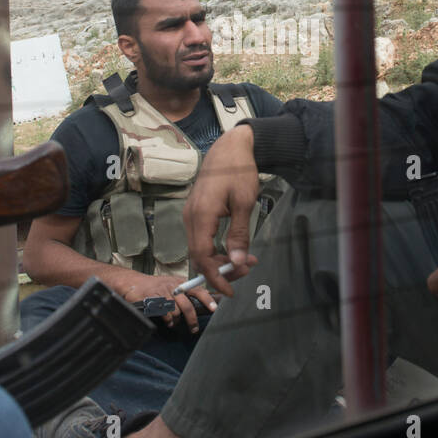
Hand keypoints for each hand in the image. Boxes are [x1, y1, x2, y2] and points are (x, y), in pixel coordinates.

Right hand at [115, 271, 215, 333]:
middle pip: (187, 306)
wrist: (134, 283)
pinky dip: (167, 320)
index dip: (207, 299)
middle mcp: (172, 286)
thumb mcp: (173, 284)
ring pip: (175, 311)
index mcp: (180, 282)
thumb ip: (187, 292)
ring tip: (173, 321)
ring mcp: (162, 292)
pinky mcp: (151, 299)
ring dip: (176, 319)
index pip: (197, 289)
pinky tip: (167, 320)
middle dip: (191, 320)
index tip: (214, 309)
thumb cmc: (156, 286)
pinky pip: (163, 313)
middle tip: (193, 329)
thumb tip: (206, 301)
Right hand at [182, 124, 260, 296]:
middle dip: (221, 269)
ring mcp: (191, 214)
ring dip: (220, 259)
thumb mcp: (244, 202)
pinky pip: (201, 238)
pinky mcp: (196, 212)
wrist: (230, 147)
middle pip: (199, 255)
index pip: (202, 256)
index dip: (215, 276)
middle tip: (247, 270)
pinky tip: (234, 248)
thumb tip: (237, 261)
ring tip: (246, 260)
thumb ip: (239, 234)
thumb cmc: (238, 170)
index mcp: (201, 215)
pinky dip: (216, 248)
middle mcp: (190, 217)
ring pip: (199, 248)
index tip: (229, 290)